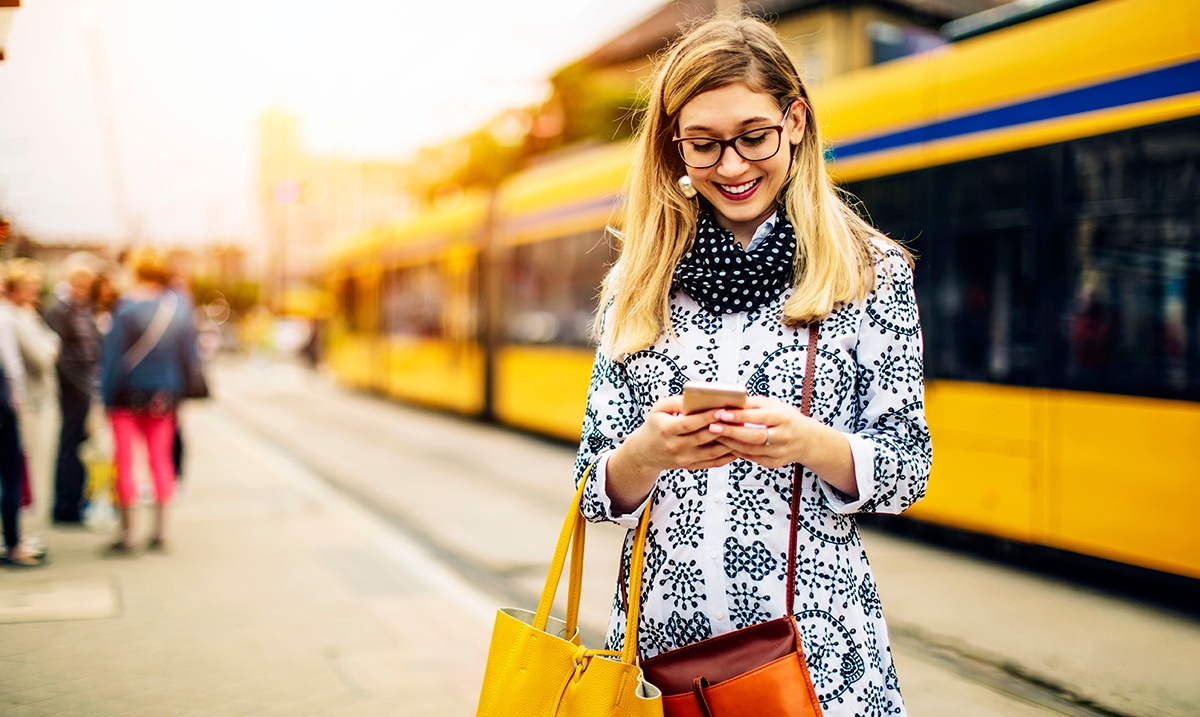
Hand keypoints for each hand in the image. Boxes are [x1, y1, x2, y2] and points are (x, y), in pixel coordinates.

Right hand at [606, 395, 736, 513]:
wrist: (644, 452)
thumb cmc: (655, 425)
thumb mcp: (659, 409)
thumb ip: (677, 401)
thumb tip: (698, 397)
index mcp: (666, 430)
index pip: (689, 424)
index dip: (706, 417)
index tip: (722, 408)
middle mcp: (675, 447)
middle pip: (702, 438)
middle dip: (722, 427)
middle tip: (738, 418)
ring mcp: (683, 459)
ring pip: (711, 453)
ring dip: (728, 443)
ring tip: (741, 431)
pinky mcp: (690, 466)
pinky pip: (711, 463)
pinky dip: (726, 456)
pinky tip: (737, 446)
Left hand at [708, 395, 857, 496]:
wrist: (806, 440)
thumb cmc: (785, 417)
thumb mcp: (773, 405)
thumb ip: (751, 404)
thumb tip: (727, 400)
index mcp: (782, 418)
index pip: (758, 417)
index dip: (738, 416)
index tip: (720, 413)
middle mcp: (782, 437)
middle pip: (752, 437)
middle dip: (730, 432)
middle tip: (711, 426)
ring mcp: (778, 453)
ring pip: (748, 450)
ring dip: (728, 442)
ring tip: (713, 434)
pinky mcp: (772, 463)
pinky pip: (750, 457)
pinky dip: (735, 450)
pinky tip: (723, 444)